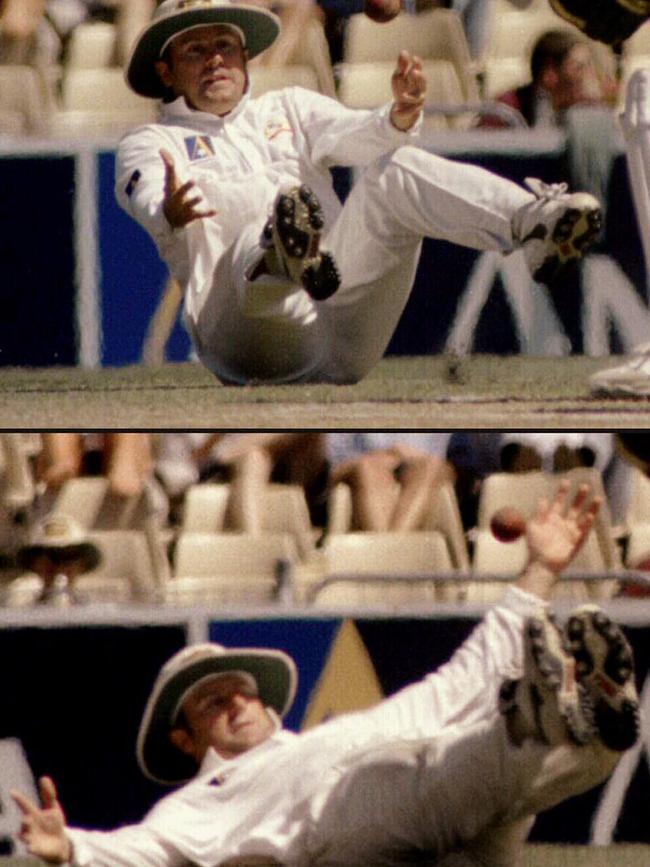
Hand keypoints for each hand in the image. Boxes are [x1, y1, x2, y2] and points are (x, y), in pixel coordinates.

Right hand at [11, 776, 70, 863]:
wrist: (59, 844)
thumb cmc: (53, 824)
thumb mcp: (53, 807)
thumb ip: (48, 794)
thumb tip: (43, 777)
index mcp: (34, 814)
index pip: (25, 805)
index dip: (19, 798)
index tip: (12, 791)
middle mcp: (30, 826)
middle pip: (25, 822)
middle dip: (25, 821)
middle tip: (27, 818)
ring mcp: (32, 838)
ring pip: (25, 836)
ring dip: (26, 835)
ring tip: (29, 835)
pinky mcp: (37, 849)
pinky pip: (32, 849)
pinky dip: (31, 848)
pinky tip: (30, 847)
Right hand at [160, 148, 216, 228]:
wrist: (169, 217)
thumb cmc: (172, 193)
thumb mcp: (169, 181)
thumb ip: (168, 165)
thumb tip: (162, 149)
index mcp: (171, 189)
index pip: (170, 178)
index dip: (170, 169)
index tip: (170, 162)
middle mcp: (177, 198)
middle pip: (180, 193)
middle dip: (186, 187)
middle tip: (193, 180)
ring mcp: (184, 208)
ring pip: (189, 205)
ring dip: (194, 200)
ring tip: (201, 196)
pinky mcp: (192, 215)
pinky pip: (200, 214)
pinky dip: (208, 213)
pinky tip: (216, 210)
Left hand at [390, 50, 425, 130]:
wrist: (404, 104)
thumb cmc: (402, 86)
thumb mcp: (399, 76)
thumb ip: (401, 66)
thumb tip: (404, 52)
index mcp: (416, 77)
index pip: (419, 69)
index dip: (418, 64)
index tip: (414, 58)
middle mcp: (420, 87)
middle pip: (423, 82)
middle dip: (419, 77)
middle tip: (413, 72)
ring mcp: (419, 99)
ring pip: (418, 98)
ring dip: (410, 97)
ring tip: (402, 96)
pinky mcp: (415, 110)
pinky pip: (410, 111)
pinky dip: (403, 112)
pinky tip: (395, 112)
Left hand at [517, 480, 601, 599]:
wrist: (540, 564)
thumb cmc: (535, 546)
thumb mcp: (533, 527)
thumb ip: (539, 513)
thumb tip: (543, 498)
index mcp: (552, 519)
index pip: (559, 502)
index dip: (562, 492)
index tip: (566, 481)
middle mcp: (563, 524)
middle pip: (574, 507)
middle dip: (579, 497)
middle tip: (585, 486)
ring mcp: (571, 533)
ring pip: (583, 517)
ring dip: (591, 508)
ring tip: (598, 498)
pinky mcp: (576, 542)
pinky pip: (583, 531)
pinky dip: (586, 524)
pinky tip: (590, 516)